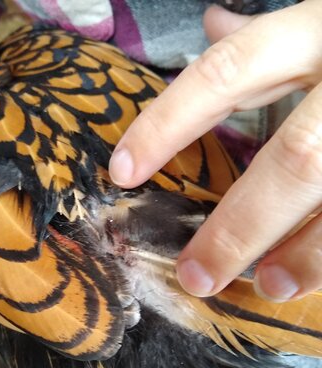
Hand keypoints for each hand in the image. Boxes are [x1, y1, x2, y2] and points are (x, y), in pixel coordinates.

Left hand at [109, 0, 321, 301]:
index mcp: (320, 27)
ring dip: (306, 256)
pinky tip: (314, 278)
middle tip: (197, 276)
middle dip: (239, 228)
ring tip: (267, 286)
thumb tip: (211, 24)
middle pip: (293, 161)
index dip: (167, 124)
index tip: (121, 172)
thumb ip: (271, 36)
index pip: (226, 71)